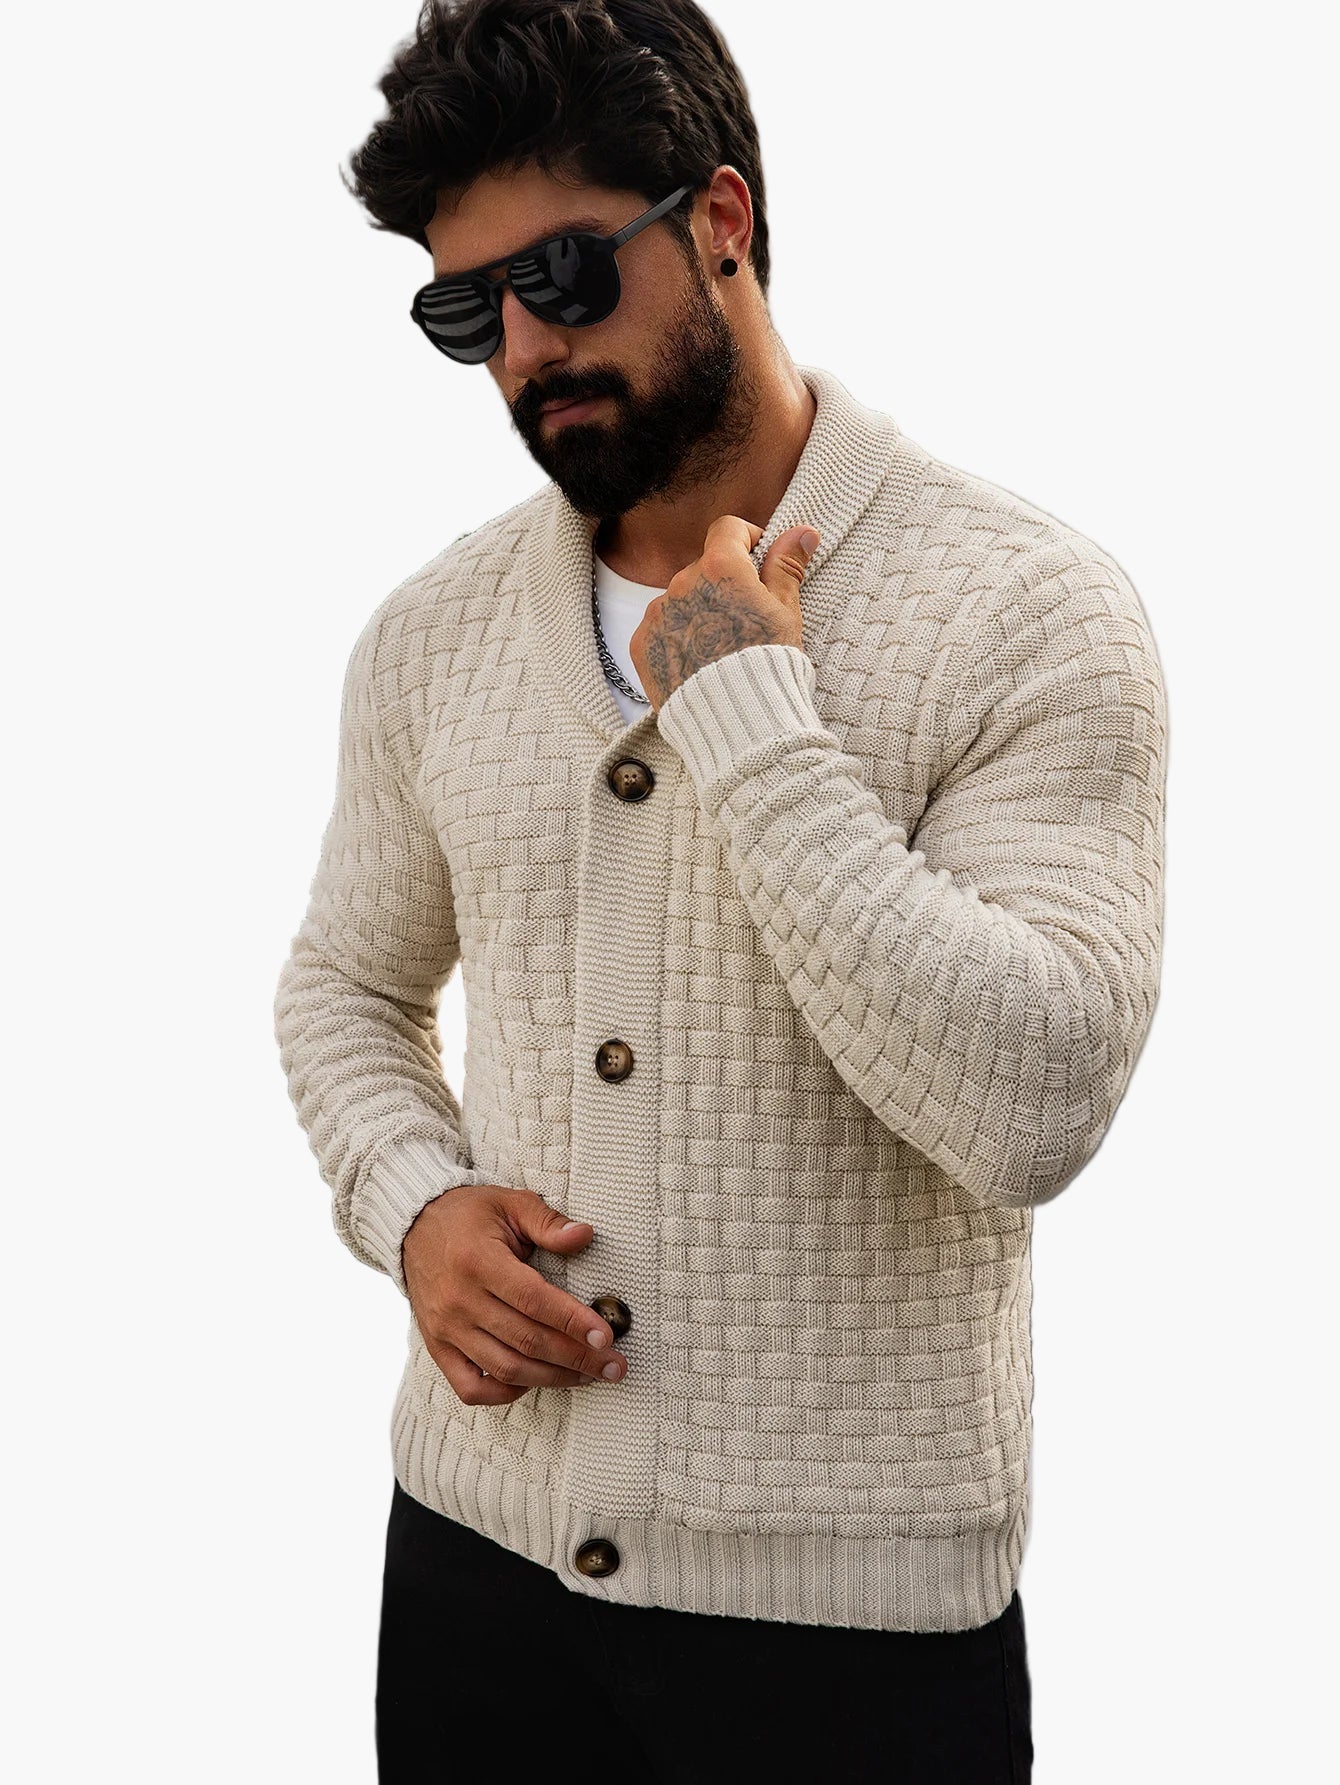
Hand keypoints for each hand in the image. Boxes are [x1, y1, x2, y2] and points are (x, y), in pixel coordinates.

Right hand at [402, 1185, 627, 1406]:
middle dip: (577, 1357)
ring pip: (506, 1369)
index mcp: (478, 1261)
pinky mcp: (438, 1348)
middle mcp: (459, 1301)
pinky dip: (506, 1393)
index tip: (606, 1337)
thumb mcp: (509, 1203)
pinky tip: (535, 1381)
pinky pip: (471, 1388)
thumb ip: (548, 1222)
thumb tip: (585, 1235)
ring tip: (587, 1375)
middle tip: (614, 1365)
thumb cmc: (469, 1214)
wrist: (413, 1226)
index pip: (534, 1301)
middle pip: (526, 1341)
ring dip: (552, 1378)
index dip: (573, 1322)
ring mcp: (446, 1330)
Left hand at [629, 516, 820, 712]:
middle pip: (704, 568)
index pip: (728, 530)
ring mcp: (658, 615)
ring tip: (722, 648)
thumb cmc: (769, 666)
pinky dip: (678, 638)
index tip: (757, 559)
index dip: (746, 540)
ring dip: (700, 612)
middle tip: (746, 621)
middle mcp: (682, 584)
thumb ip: (786, 566)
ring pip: (681, 599)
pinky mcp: (642, 644)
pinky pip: (661, 629)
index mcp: (720, 568)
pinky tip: (699, 662)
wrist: (736, 723)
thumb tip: (802, 531)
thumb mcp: (785, 612)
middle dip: (724, 585)